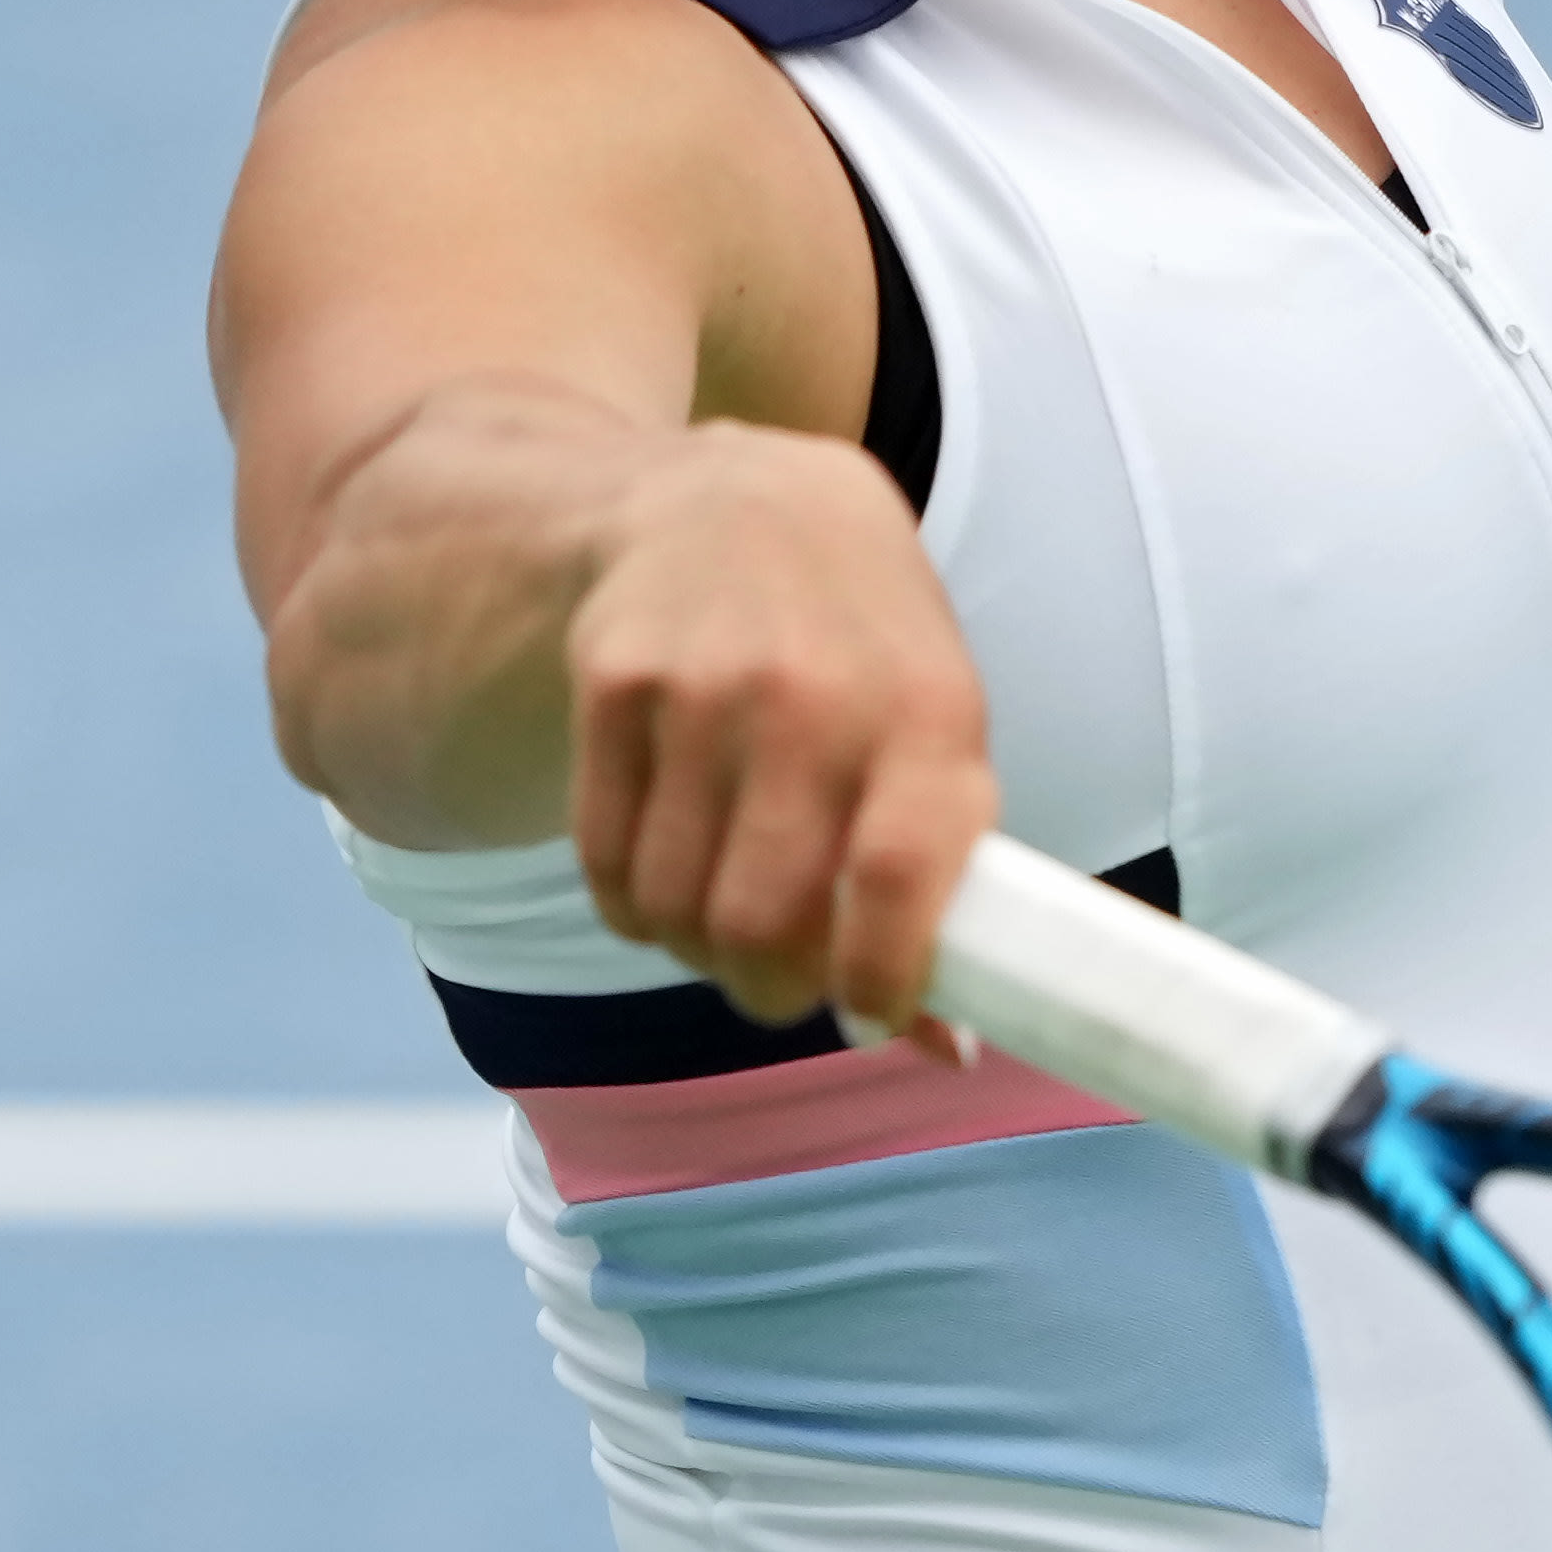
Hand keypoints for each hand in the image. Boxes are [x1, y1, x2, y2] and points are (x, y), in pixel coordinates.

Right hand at [559, 425, 995, 1033]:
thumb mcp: (936, 727)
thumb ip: (943, 875)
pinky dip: (631, 908)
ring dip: (693, 950)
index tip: (865, 1018)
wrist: (744, 500)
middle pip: (762, 917)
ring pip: (672, 905)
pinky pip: (605, 863)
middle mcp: (813, 694)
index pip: (898, 873)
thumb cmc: (867, 645)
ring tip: (720, 921)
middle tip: (776, 985)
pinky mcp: (612, 684)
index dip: (877, 977)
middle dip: (768, 988)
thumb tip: (947, 1050)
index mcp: (925, 709)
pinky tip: (663, 874)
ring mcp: (702, 685)